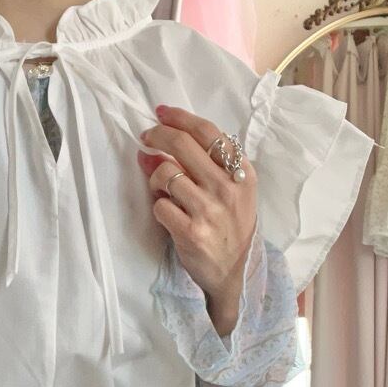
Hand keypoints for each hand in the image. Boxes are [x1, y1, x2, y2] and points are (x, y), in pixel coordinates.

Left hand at [138, 106, 257, 336]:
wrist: (234, 273)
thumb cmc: (230, 227)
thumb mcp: (230, 192)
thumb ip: (201, 166)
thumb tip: (153, 148)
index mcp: (241, 172)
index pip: (208, 132)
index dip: (179, 118)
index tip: (161, 113)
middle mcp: (227, 188)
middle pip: (183, 145)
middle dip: (157, 136)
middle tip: (147, 139)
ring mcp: (209, 211)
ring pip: (166, 174)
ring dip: (156, 178)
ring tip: (162, 188)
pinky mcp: (190, 233)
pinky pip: (160, 206)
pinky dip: (158, 207)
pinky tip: (168, 213)